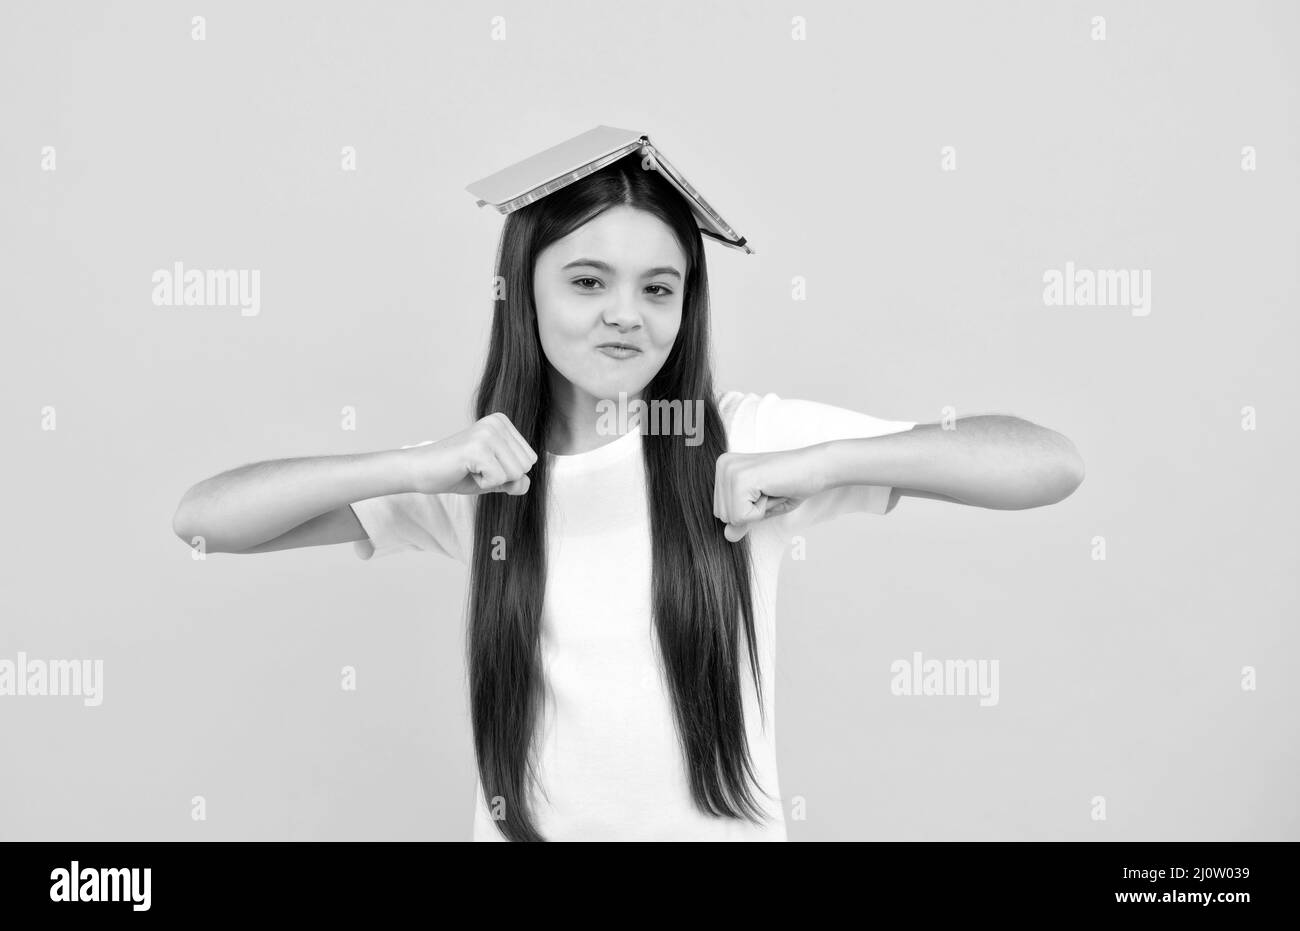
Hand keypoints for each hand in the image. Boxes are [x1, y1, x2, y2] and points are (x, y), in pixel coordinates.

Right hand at [405, 412, 538, 495]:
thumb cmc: (456, 473)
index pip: (530, 460)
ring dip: (492, 480)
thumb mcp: (494, 477)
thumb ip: (515, 480)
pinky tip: (465, 470)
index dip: (507, 472)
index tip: (483, 464)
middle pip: (525, 467)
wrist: (420, 471)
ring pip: (515, 474)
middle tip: (475, 468)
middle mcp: (497, 422)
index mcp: (503, 422)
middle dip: (502, 477)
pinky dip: (482, 483)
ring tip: (471, 468)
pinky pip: (498, 479)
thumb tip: (524, 483)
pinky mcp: (477, 447)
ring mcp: (487, 433)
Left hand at [713, 446, 827, 541]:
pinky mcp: (740, 479)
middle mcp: (723, 465)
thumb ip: (741, 520)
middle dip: (750, 512)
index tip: (765, 491)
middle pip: (722, 516)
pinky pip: (741, 517)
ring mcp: (730, 470)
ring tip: (770, 490)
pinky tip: (771, 491)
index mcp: (724, 467)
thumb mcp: (760, 507)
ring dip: (756, 511)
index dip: (747, 510)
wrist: (815, 467)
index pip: (720, 510)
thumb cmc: (792, 483)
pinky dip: (760, 512)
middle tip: (769, 491)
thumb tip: (727, 535)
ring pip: (731, 518)